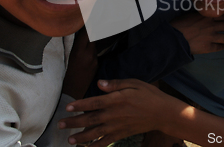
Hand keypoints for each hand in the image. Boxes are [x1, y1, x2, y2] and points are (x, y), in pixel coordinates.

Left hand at [58, 79, 185, 145]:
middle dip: (74, 122)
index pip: (94, 102)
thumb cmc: (149, 95)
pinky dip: (95, 146)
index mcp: (116, 100)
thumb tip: (100, 83)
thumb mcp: (134, 83)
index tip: (68, 107)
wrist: (162, 113)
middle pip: (90, 119)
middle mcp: (114, 114)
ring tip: (69, 140)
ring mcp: (117, 126)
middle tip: (60, 125)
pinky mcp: (121, 134)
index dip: (80, 105)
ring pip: (95, 133)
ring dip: (81, 137)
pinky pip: (106, 142)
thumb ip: (115, 84)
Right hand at [62, 28, 97, 99]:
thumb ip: (73, 45)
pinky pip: (94, 53)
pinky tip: (87, 52)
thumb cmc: (64, 74)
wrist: (71, 91)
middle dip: (92, 29)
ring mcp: (94, 60)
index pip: (86, 33)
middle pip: (93, 37)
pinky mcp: (97, 65)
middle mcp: (88, 54)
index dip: (88, 24)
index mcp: (78, 52)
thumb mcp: (66, 58)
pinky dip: (91, 50)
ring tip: (88, 35)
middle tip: (92, 21)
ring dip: (91, 40)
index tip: (89, 15)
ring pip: (94, 45)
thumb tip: (77, 33)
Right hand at [170, 11, 223, 53]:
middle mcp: (212, 26)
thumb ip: (201, 15)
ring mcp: (211, 37)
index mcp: (208, 17)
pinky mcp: (208, 47)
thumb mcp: (191, 14)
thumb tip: (205, 14)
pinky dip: (222, 47)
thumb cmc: (180, 24)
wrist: (175, 38)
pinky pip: (218, 47)